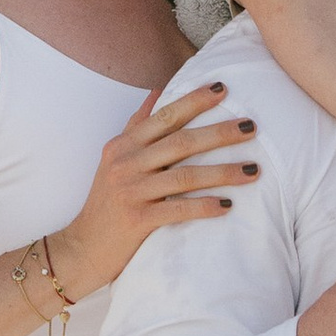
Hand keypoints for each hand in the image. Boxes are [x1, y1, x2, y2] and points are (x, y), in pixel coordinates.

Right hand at [48, 79, 257, 297]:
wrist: (82, 247)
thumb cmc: (106, 202)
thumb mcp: (114, 158)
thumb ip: (136, 125)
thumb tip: (157, 92)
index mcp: (123, 145)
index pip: (164, 116)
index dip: (194, 101)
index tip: (223, 89)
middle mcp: (126, 163)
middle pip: (180, 142)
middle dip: (219, 133)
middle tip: (252, 126)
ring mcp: (131, 191)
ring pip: (185, 176)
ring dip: (223, 172)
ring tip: (253, 170)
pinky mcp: (137, 220)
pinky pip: (178, 209)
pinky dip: (203, 206)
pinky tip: (227, 205)